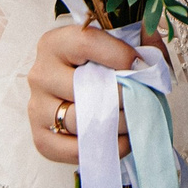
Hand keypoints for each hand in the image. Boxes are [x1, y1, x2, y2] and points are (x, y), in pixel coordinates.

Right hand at [28, 22, 138, 166]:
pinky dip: (102, 149)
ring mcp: (37, 107)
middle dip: (122, 96)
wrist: (79, 86)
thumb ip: (139, 37)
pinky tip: (122, 140)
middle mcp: (41, 73)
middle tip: (143, 99)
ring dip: (116, 125)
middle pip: (83, 88)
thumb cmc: (102, 61)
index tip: (142, 66)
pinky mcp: (41, 137)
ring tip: (136, 120)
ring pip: (78, 121)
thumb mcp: (121, 39)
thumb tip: (150, 60)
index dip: (120, 55)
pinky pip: (71, 150)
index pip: (86, 43)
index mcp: (56, 43)